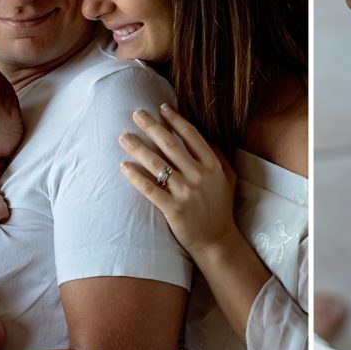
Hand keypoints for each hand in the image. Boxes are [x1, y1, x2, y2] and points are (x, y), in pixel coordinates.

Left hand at [118, 104, 238, 256]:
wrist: (217, 240)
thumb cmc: (220, 208)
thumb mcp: (227, 178)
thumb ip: (218, 156)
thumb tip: (203, 137)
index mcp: (212, 165)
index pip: (191, 136)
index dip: (175, 120)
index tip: (162, 108)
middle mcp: (199, 175)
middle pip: (170, 145)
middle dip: (151, 126)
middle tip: (136, 113)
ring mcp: (186, 192)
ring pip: (157, 164)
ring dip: (137, 148)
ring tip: (123, 137)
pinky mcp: (173, 209)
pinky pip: (150, 189)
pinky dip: (135, 176)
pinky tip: (123, 166)